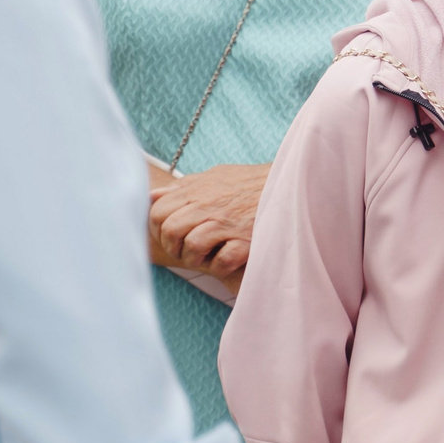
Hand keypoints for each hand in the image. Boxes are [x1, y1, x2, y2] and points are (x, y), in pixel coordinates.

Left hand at [146, 162, 267, 283]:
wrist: (290, 186)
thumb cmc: (250, 184)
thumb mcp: (215, 176)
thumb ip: (184, 186)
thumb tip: (153, 195)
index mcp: (197, 190)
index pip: (157, 212)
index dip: (156, 229)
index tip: (168, 237)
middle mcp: (208, 206)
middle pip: (170, 232)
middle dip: (174, 247)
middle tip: (187, 251)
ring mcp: (227, 223)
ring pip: (191, 248)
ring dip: (195, 259)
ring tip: (207, 256)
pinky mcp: (246, 241)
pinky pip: (221, 262)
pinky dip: (220, 266)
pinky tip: (227, 260)